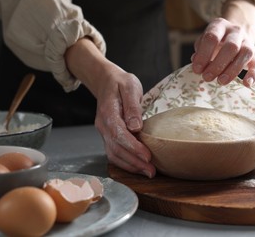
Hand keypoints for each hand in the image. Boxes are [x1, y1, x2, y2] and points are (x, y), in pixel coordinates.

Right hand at [64, 38, 155, 177]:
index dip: (133, 147)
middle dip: (134, 162)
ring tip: (148, 172)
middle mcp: (103, 125)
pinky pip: (114, 153)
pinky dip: (126, 163)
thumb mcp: (130, 86)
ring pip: (113, 154)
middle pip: (116, 149)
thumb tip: (136, 127)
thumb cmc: (120, 82)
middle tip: (152, 170)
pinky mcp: (108, 136)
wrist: (106, 81)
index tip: (147, 156)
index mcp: (108, 112)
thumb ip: (132, 106)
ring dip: (130, 166)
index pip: (119, 134)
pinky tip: (138, 166)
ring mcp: (103, 132)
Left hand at [191, 17, 254, 86]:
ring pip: (246, 54)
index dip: (203, 55)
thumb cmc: (214, 42)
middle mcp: (236, 31)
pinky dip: (253, 75)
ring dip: (232, 70)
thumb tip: (197, 63)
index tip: (197, 70)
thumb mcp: (203, 42)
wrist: (233, 35)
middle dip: (217, 64)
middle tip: (207, 77)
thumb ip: (199, 51)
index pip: (212, 37)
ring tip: (221, 81)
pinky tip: (246, 84)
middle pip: (231, 46)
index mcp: (220, 25)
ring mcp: (248, 42)